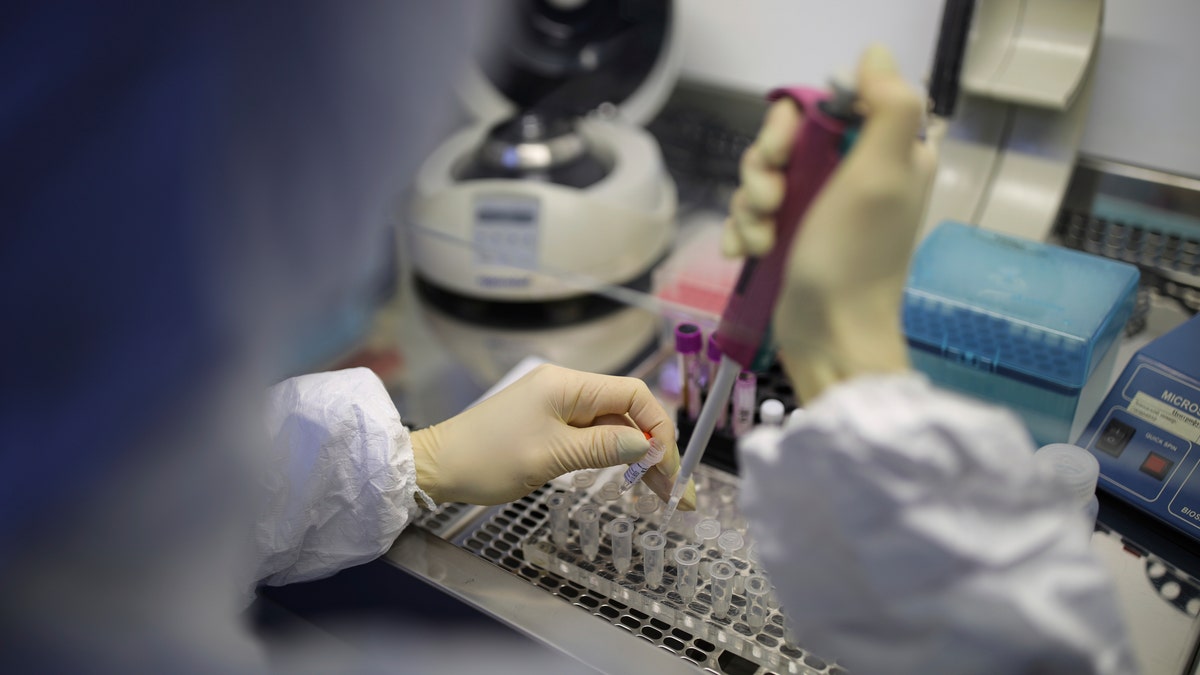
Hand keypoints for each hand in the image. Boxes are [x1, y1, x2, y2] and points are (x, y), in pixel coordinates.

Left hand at [409, 364, 695, 507]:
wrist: (436, 467)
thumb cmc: (487, 459)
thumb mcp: (549, 457)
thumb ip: (602, 449)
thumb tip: (647, 446)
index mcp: (567, 385)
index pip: (632, 394)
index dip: (658, 427)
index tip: (668, 465)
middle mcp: (567, 389)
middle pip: (627, 413)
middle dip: (656, 449)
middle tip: (677, 492)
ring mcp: (558, 407)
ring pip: (614, 429)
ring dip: (639, 458)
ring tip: (663, 495)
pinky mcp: (550, 425)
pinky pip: (594, 437)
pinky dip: (615, 458)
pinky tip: (633, 480)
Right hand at [723, 45, 936, 401]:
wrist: (830, 338)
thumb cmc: (855, 258)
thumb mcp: (881, 175)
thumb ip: (887, 106)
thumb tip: (875, 54)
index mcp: (886, 152)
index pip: (829, 103)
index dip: (794, 119)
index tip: (782, 148)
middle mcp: (853, 175)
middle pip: (786, 139)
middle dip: (763, 168)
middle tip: (770, 200)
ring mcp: (818, 209)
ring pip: (763, 177)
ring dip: (750, 206)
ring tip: (760, 239)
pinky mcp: (791, 238)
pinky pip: (751, 215)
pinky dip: (742, 231)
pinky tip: (743, 253)